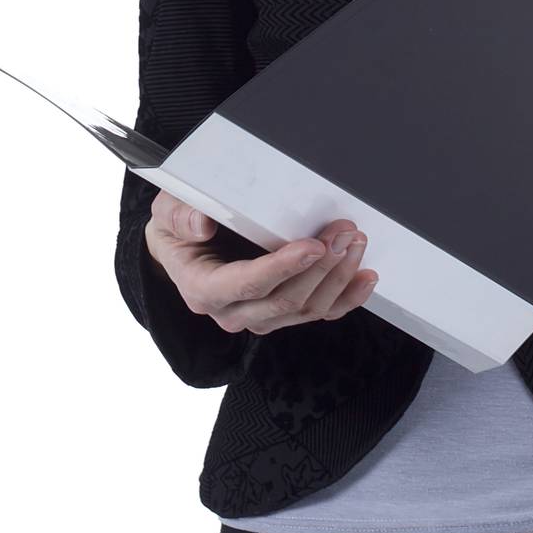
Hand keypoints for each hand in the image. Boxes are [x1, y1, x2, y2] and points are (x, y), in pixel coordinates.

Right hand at [144, 192, 377, 334]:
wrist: (182, 249)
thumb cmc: (177, 229)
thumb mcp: (167, 214)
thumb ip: (180, 217)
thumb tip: (202, 225)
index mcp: (203, 289)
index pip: (246, 285)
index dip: (282, 268)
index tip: (312, 246)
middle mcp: (232, 312)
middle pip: (284, 300)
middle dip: (320, 267)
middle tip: (344, 232)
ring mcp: (259, 317)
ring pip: (306, 309)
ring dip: (337, 277)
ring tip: (355, 242)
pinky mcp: (281, 314)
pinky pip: (319, 313)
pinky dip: (346, 298)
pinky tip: (365, 277)